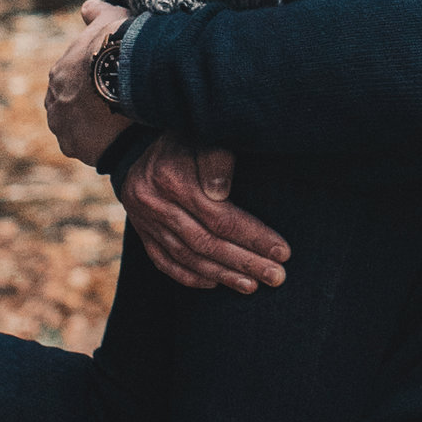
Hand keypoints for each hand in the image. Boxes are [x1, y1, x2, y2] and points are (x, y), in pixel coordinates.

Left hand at [44, 0, 130, 167]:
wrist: (130, 83)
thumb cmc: (121, 48)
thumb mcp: (113, 19)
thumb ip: (98, 12)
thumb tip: (87, 8)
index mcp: (59, 72)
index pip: (72, 79)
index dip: (92, 80)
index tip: (111, 83)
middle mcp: (53, 100)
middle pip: (69, 105)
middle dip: (88, 105)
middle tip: (115, 107)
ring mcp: (61, 126)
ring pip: (74, 128)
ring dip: (91, 127)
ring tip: (117, 126)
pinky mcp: (73, 147)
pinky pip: (84, 147)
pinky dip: (97, 144)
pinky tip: (116, 139)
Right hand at [120, 132, 291, 294]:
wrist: (139, 145)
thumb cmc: (185, 139)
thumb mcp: (201, 136)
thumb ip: (215, 158)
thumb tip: (222, 191)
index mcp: (171, 178)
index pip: (219, 217)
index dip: (252, 236)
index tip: (281, 251)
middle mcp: (155, 204)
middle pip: (206, 242)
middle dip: (244, 262)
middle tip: (276, 277)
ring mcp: (145, 222)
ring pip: (187, 256)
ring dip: (222, 274)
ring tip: (252, 285)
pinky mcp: (141, 233)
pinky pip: (164, 262)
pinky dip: (190, 276)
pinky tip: (215, 284)